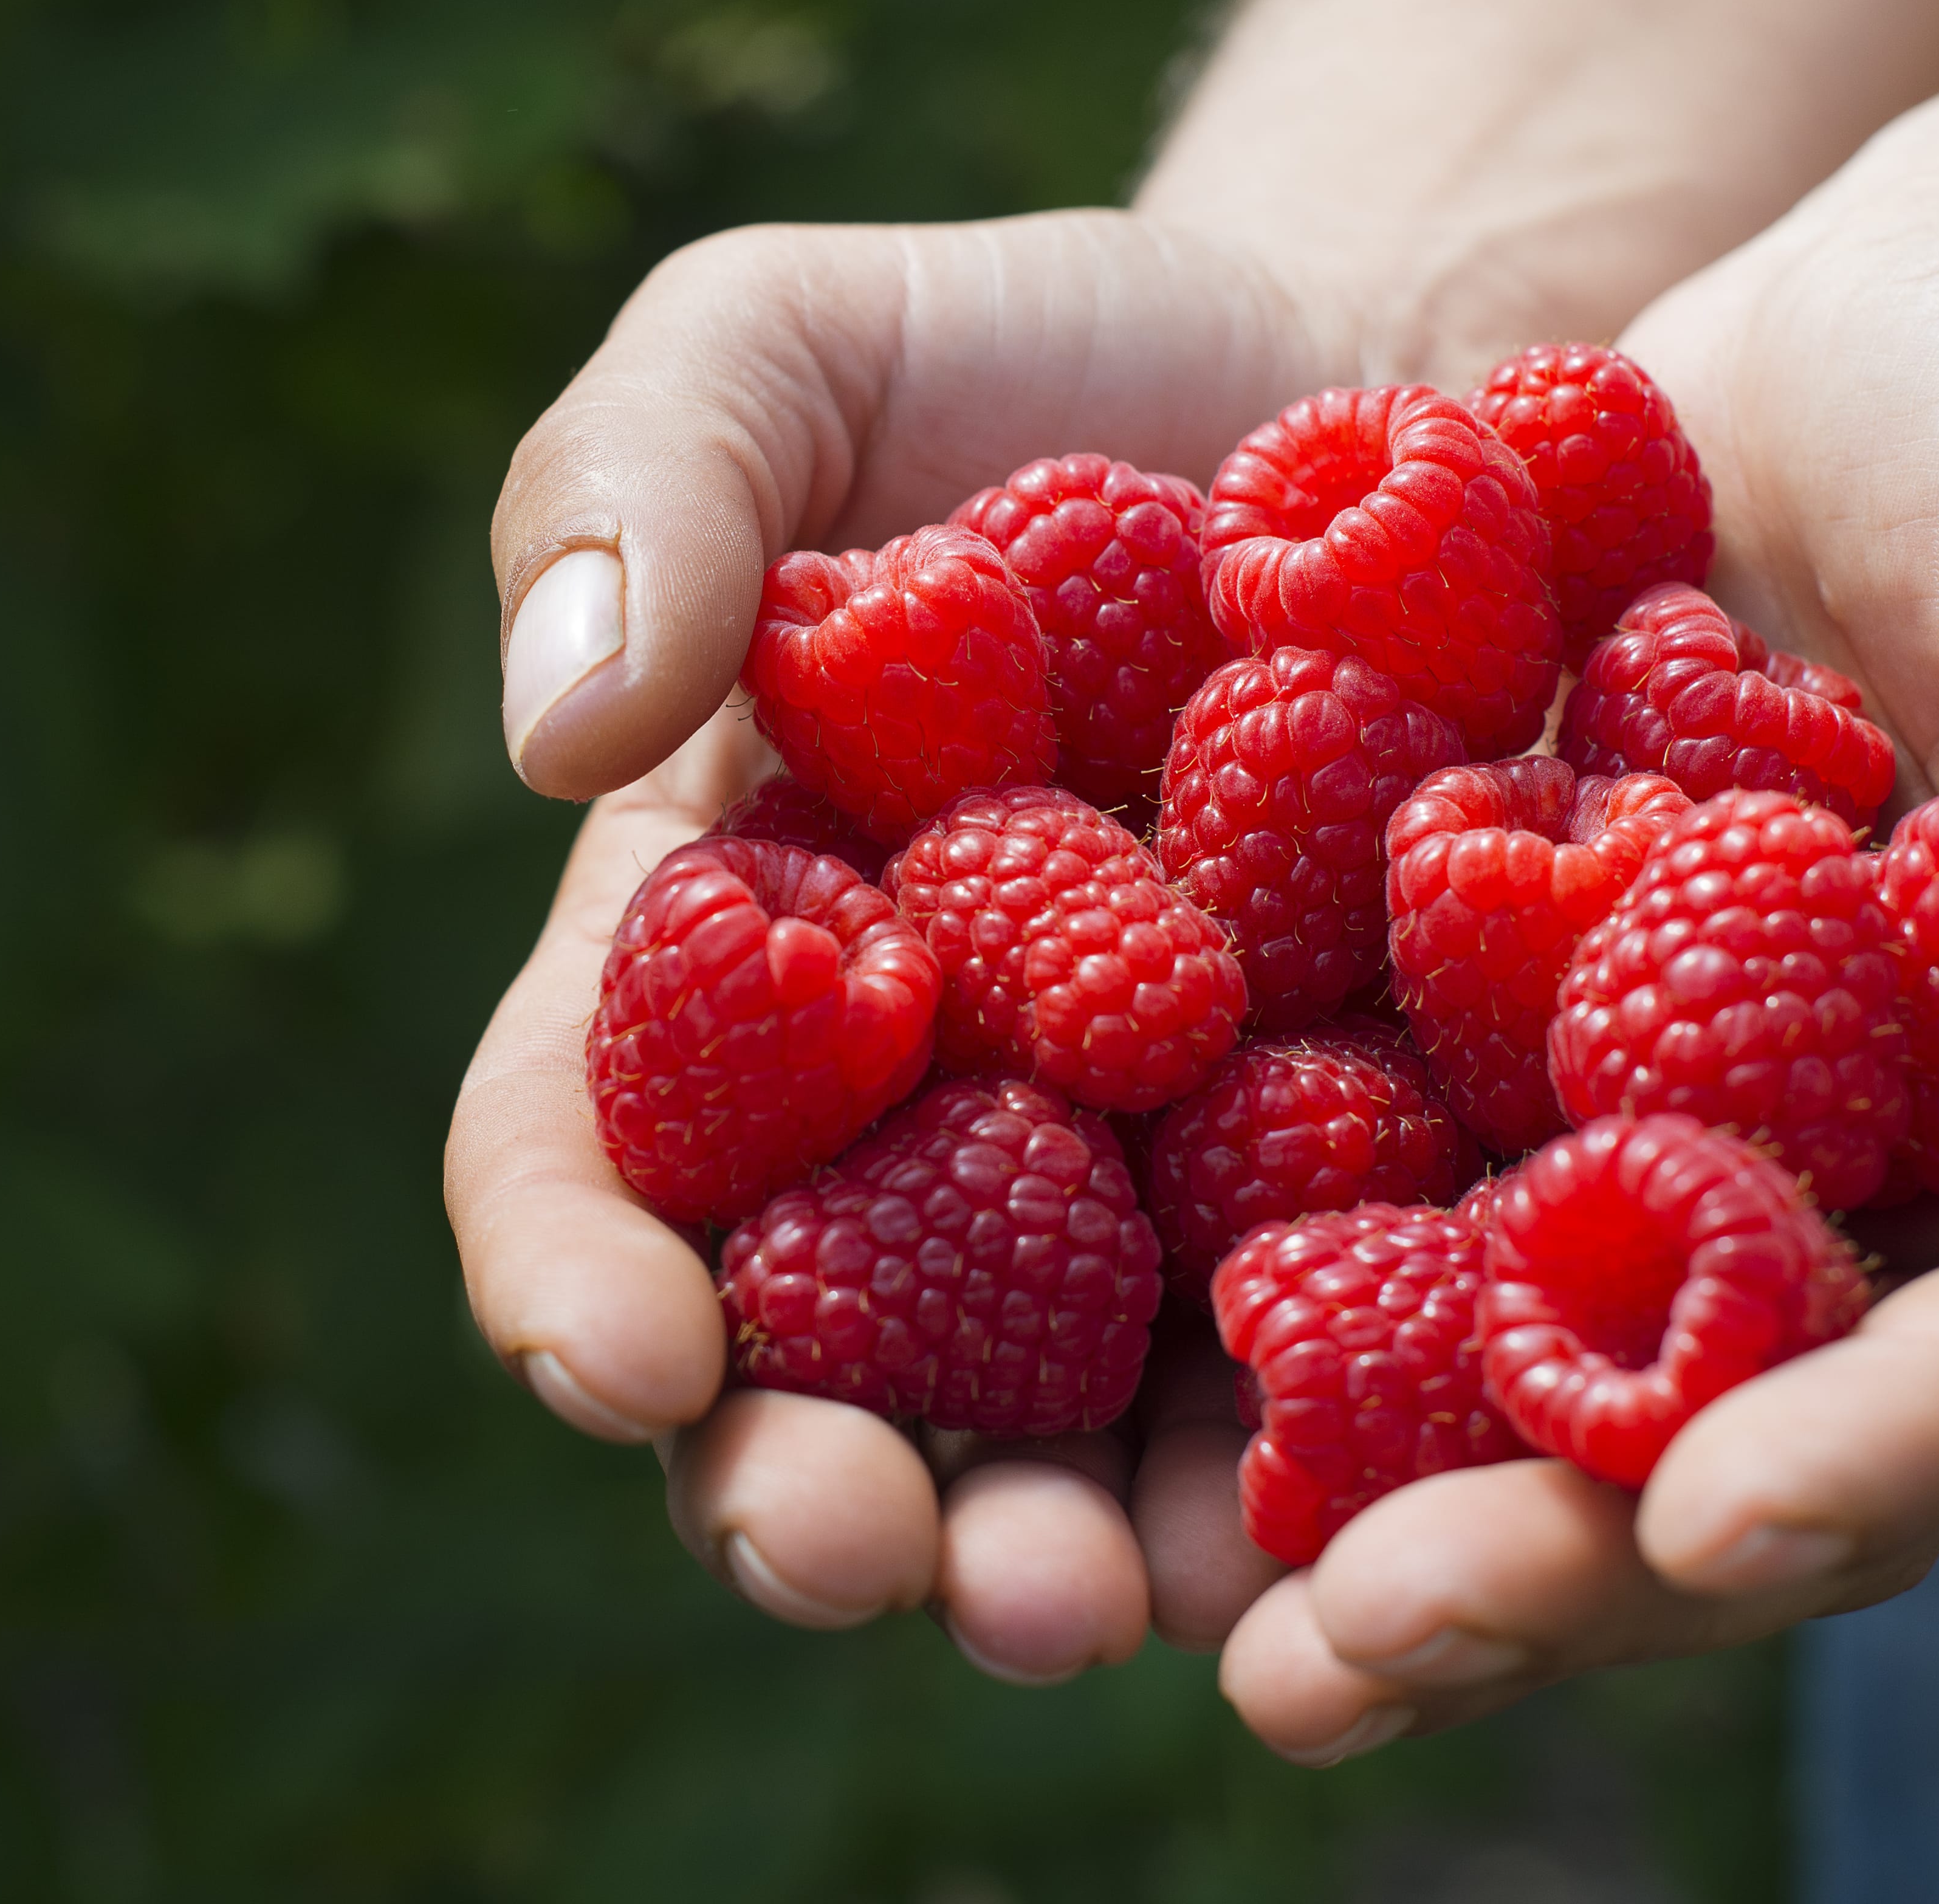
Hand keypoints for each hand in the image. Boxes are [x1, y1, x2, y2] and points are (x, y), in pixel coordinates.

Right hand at [450, 210, 1367, 1679]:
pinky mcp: (1380, 1185)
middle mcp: (910, 1121)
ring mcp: (1147, 1180)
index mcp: (723, 957)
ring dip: (1069, 1544)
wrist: (1383, 366)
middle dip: (815, 1489)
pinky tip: (1382, 1510)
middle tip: (869, 1549)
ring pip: (1071, 1430)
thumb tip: (556, 727)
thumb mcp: (797, 339)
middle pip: (811, 1365)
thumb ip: (639, 476)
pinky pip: (1347, 1363)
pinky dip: (1344, 1459)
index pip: (583, 1156)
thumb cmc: (1039, 357)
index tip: (628, 1352)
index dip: (576, 1274)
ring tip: (1107, 1598)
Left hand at [1216, 119, 1938, 1756]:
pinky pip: (1394, 1177)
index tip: (1709, 1530)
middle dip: (1559, 1554)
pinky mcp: (1517, 1023)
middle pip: (1747, 1422)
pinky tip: (1100, 1373)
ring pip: (1541, 1358)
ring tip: (1200, 1612)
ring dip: (1378, 1490)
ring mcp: (1691, 1116)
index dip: (1878, 1451)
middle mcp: (1903, 1173)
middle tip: (1354, 1649)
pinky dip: (1267, 1283)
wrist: (1905, 313)